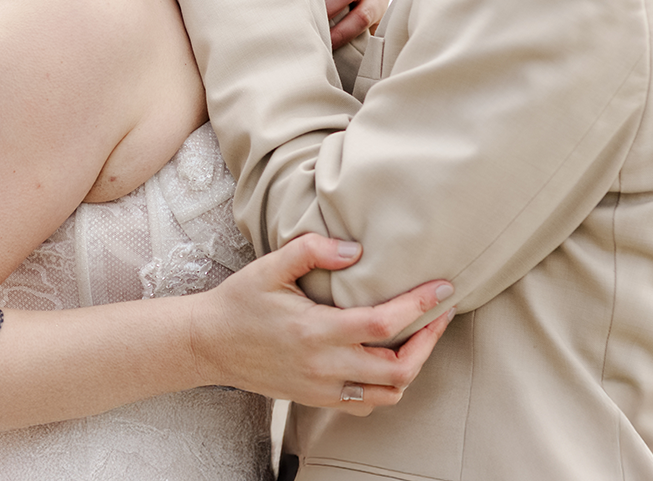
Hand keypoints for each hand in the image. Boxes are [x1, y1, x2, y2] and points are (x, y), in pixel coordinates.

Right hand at [190, 234, 453, 414]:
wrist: (208, 345)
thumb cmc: (240, 301)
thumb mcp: (271, 266)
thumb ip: (312, 250)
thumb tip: (355, 249)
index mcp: (317, 332)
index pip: (385, 325)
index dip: (420, 307)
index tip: (444, 290)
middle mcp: (325, 367)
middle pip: (399, 368)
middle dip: (429, 340)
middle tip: (442, 312)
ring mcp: (322, 389)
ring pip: (388, 393)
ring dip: (413, 366)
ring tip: (423, 334)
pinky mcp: (317, 400)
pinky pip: (366, 402)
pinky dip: (388, 386)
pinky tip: (391, 358)